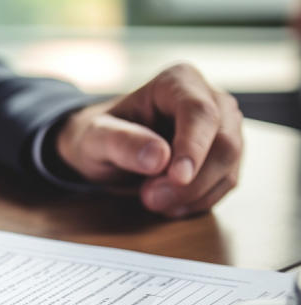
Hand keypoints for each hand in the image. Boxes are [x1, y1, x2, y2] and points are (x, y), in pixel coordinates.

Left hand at [55, 64, 242, 217]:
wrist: (106, 148)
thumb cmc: (99, 136)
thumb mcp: (94, 138)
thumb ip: (121, 143)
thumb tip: (159, 158)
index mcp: (178, 81)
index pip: (200, 113)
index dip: (193, 147)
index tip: (178, 178)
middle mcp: (211, 98)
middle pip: (224, 143)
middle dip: (191, 181)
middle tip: (150, 199)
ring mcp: (224, 127)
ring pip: (229, 167)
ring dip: (194, 194)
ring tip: (152, 200)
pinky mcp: (226, 155)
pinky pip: (226, 182)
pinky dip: (199, 200)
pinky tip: (169, 204)